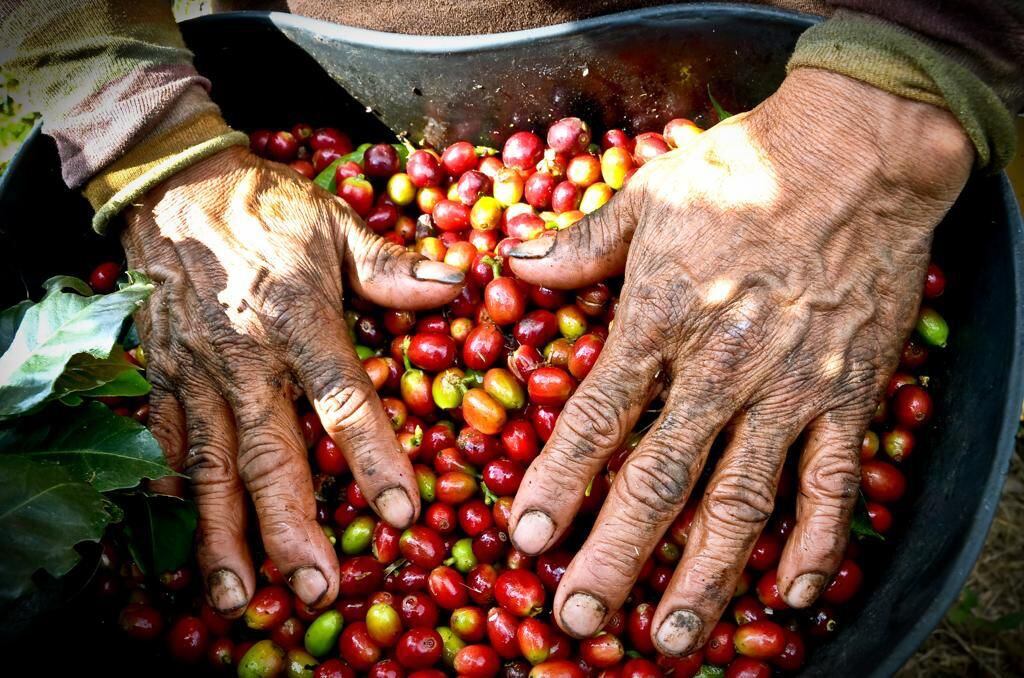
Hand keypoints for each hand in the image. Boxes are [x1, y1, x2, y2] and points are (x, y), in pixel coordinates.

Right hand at [124, 147, 462, 614]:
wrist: (174, 186)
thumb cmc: (268, 208)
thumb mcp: (336, 223)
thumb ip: (392, 266)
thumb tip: (458, 284)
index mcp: (296, 315)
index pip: (341, 396)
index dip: (373, 455)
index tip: (401, 511)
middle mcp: (242, 355)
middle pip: (269, 452)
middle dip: (291, 526)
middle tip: (317, 588)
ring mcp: (194, 372)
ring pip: (208, 466)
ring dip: (223, 536)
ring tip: (237, 598)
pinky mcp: (159, 377)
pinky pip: (163, 446)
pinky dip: (170, 500)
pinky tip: (177, 551)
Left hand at [506, 69, 971, 653]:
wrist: (858, 153)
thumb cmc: (741, 169)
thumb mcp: (646, 196)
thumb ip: (577, 246)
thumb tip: (512, 268)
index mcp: (659, 320)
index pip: (596, 419)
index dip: (556, 483)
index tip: (526, 538)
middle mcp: (719, 369)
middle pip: (660, 481)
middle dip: (617, 557)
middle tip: (582, 620)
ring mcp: (789, 390)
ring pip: (742, 501)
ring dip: (706, 577)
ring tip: (673, 638)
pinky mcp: (848, 396)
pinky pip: (834, 484)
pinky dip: (818, 544)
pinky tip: (795, 595)